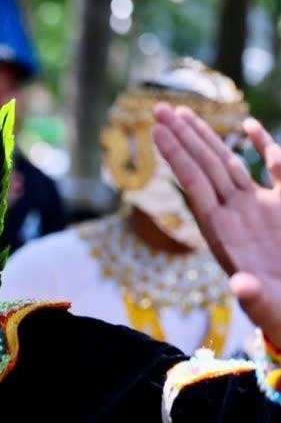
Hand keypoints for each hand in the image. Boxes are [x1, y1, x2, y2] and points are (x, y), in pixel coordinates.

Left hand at [152, 106, 280, 344]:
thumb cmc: (280, 314)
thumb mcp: (268, 306)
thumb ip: (254, 296)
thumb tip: (242, 288)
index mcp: (224, 233)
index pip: (195, 185)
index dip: (177, 156)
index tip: (156, 130)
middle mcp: (236, 216)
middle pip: (203, 167)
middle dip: (182, 137)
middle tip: (158, 108)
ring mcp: (260, 209)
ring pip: (228, 164)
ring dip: (207, 138)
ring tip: (183, 112)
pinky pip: (274, 169)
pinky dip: (262, 146)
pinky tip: (248, 125)